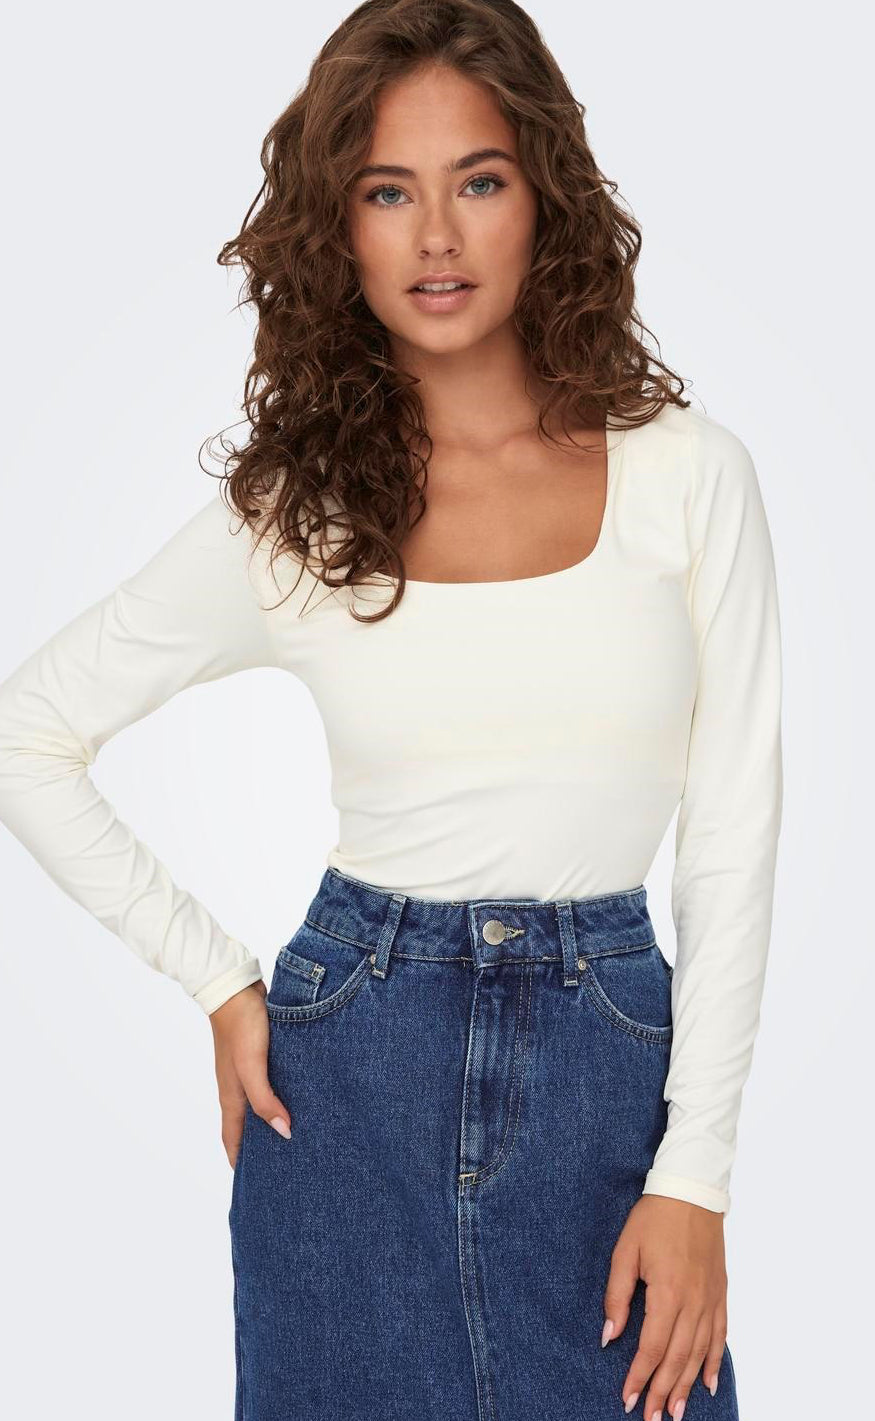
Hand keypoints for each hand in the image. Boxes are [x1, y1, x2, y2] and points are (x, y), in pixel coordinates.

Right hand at [209, 980, 291, 1167]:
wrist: (237, 987)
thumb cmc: (241, 1027)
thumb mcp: (252, 1067)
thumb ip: (265, 1100)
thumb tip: (284, 1133)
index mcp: (231, 1096)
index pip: (233, 1139)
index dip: (240, 1162)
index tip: (253, 1184)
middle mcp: (238, 1087)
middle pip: (247, 1126)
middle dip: (259, 1147)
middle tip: (282, 1165)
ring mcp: (248, 1070)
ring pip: (260, 1104)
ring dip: (272, 1120)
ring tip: (296, 1135)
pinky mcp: (261, 1054)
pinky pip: (270, 1084)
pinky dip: (280, 1096)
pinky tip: (300, 1096)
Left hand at [602, 1195, 727, 1419]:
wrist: (692, 1192)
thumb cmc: (654, 1218)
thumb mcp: (625, 1251)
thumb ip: (617, 1296)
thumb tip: (608, 1336)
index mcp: (667, 1293)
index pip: (652, 1347)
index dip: (639, 1376)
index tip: (626, 1399)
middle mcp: (694, 1302)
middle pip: (678, 1358)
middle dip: (662, 1392)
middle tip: (650, 1418)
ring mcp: (711, 1299)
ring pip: (699, 1354)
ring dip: (687, 1386)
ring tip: (675, 1412)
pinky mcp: (721, 1293)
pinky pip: (720, 1336)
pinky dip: (715, 1362)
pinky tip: (710, 1383)